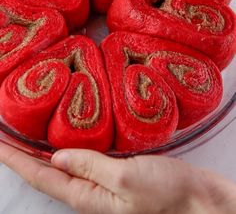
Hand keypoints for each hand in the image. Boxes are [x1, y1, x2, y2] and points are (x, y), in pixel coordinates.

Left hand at [0, 143, 235, 213]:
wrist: (197, 200)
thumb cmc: (167, 194)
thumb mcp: (125, 179)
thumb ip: (89, 167)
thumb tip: (55, 157)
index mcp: (86, 196)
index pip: (39, 176)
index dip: (15, 159)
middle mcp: (88, 191)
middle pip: (44, 172)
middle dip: (20, 154)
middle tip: (3, 133)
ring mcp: (100, 183)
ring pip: (59, 165)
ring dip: (38, 150)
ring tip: (21, 134)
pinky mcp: (113, 172)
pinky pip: (79, 159)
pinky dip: (63, 148)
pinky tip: (61, 139)